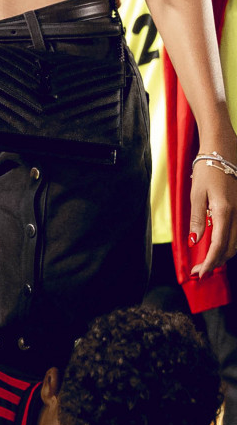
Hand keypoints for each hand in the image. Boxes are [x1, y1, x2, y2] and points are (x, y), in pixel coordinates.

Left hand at [189, 153, 236, 275]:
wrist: (223, 151)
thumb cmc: (206, 169)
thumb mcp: (196, 194)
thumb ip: (197, 219)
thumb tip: (194, 241)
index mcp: (224, 211)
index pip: (218, 245)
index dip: (210, 262)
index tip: (199, 273)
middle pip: (230, 247)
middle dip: (215, 262)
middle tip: (199, 271)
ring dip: (223, 254)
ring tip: (206, 262)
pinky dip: (229, 244)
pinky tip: (217, 246)